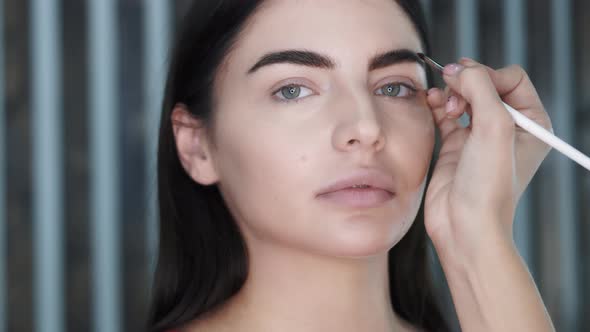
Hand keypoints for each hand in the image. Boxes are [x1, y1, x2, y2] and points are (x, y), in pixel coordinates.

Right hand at [423, 58, 552, 259]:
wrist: (464, 225)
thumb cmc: (489, 186)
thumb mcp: (494, 127)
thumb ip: (480, 88)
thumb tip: (458, 69)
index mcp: (531, 124)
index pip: (511, 78)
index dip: (487, 75)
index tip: (468, 85)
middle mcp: (507, 129)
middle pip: (485, 84)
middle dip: (467, 82)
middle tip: (454, 91)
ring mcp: (479, 138)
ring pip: (464, 97)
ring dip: (452, 92)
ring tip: (445, 104)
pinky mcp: (455, 147)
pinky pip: (446, 114)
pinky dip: (438, 104)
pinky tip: (432, 102)